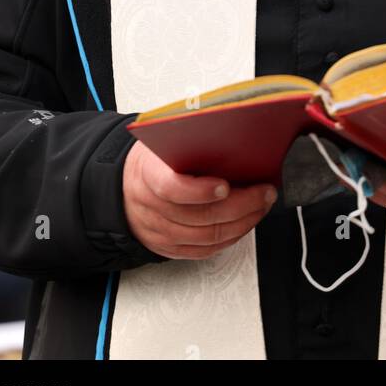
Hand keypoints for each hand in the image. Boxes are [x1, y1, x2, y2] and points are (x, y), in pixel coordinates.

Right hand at [122, 141, 277, 259]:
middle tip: (264, 192)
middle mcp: (152, 208)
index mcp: (147, 174)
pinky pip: (204, 250)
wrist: (122, 189)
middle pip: (200, 216)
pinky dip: (230, 238)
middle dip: (241, 205)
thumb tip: (231, 134)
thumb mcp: (162, 142)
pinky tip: (245, 223)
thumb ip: (189, 141)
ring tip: (261, 205)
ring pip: (206, 237)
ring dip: (242, 222)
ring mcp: (160, 232)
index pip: (171, 188)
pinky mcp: (168, 248)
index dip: (200, 191)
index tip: (225, 186)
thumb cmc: (151, 162)